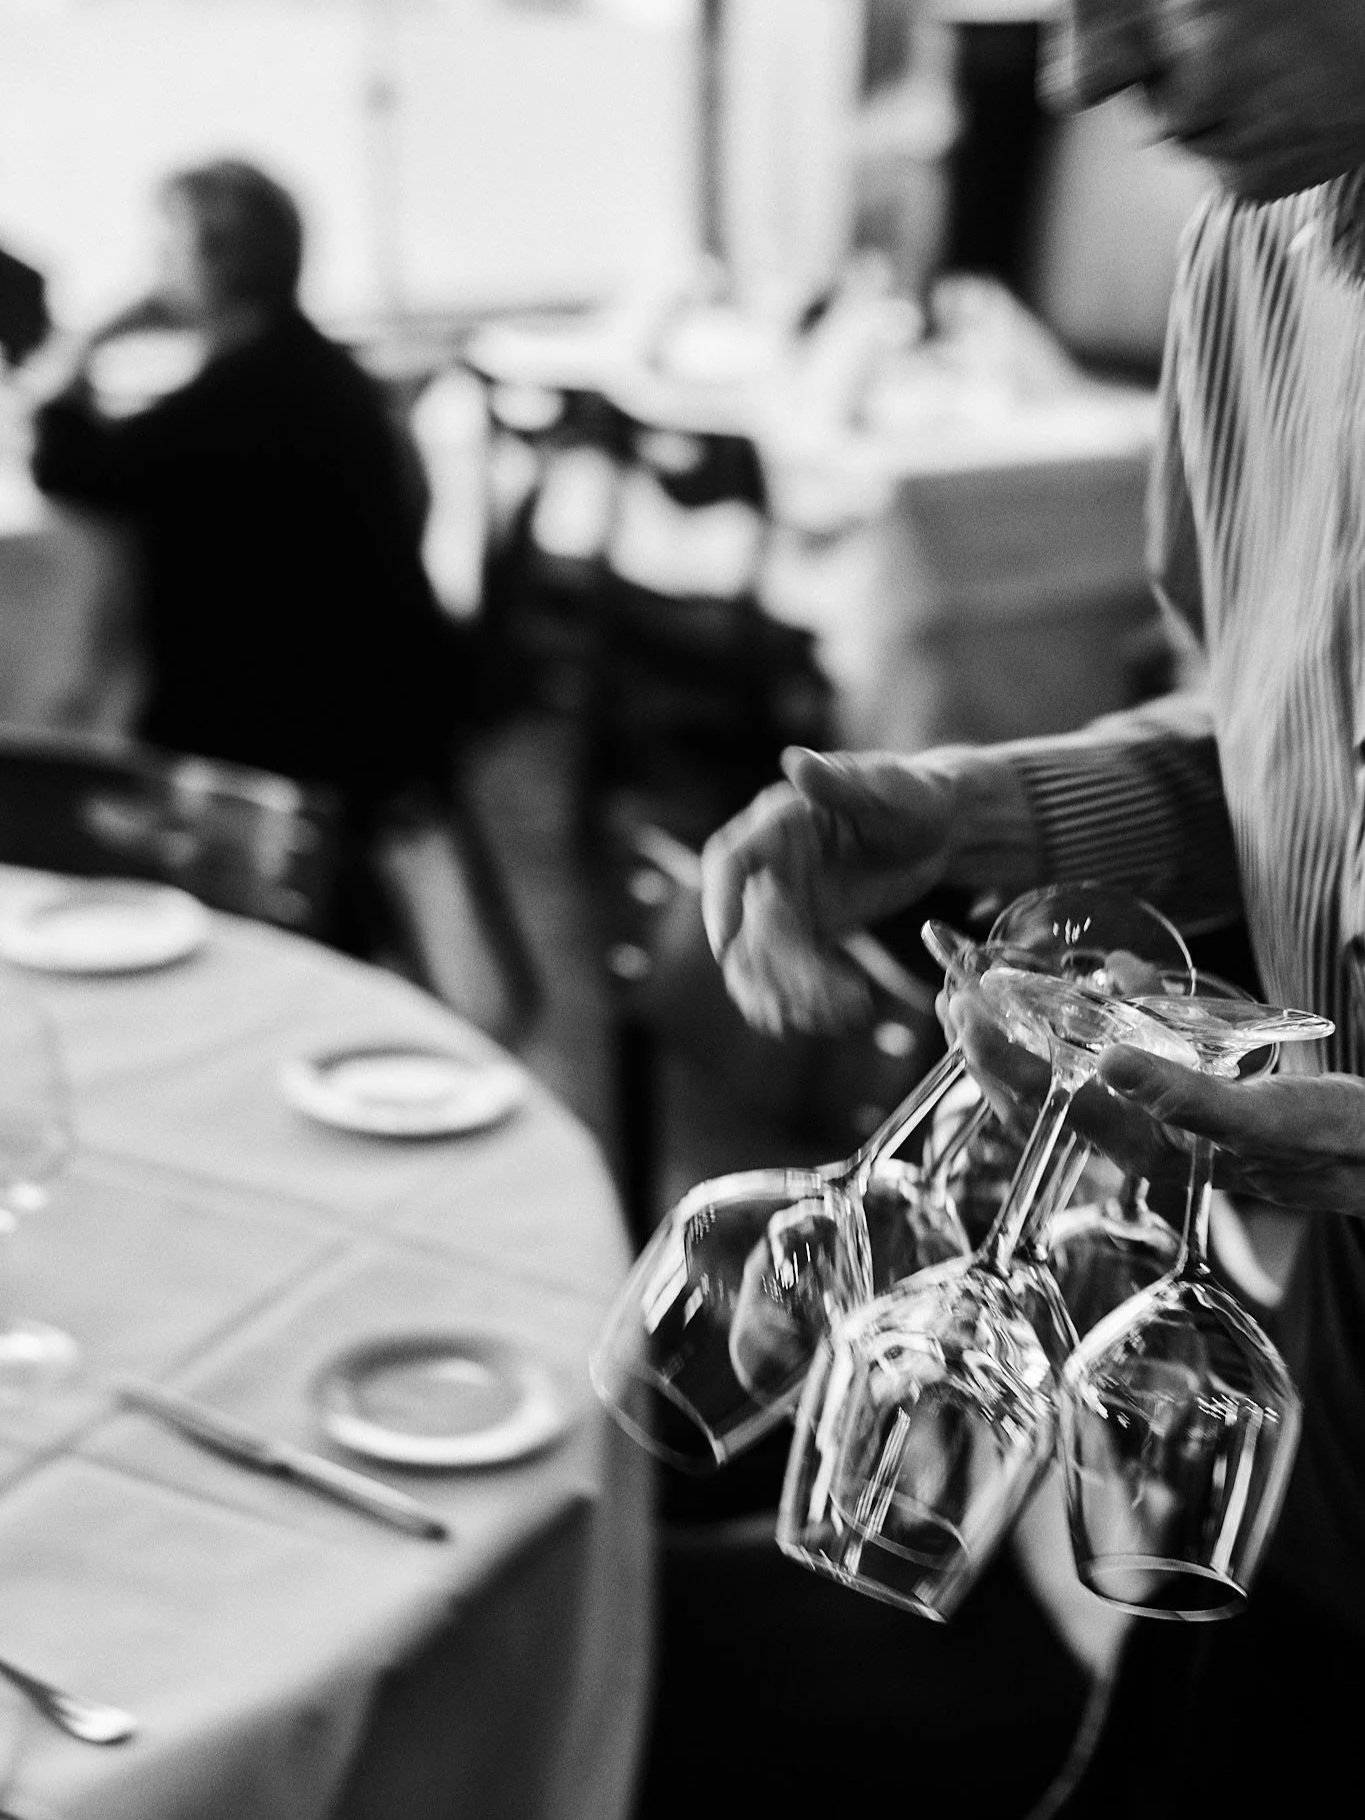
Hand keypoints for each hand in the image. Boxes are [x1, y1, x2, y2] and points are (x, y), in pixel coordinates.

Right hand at [699, 744, 1038, 1035]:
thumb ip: (839, 781)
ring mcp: (785, 901)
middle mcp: (770, 864)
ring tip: (843, 1009)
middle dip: (779, 967)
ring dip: (794, 992)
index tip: (726, 945)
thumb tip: (793, 759)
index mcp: (778, 823)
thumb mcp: (886, 788)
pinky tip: (840, 1013)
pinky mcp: (806, 930)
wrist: (939, 829)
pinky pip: (790, 973)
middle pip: (750, 926)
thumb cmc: (913, 796)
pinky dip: (807, 999)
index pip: (729, 860)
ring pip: (765, 959)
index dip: (720, 903)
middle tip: (824, 996)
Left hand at [944, 984, 1364, 1219]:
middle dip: (990, 1040)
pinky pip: (1122, 1054)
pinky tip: (1113, 979)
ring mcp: (1155, 1116)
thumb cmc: (1326, 1141)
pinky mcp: (1181, 1095)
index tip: (960, 1005)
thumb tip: (1108, 1061)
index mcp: (1142, 1148)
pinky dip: (1104, 1016)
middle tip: (954, 988)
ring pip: (1069, 1071)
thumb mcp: (1260, 1118)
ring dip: (1030, 1027)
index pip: (1041, 1103)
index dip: (992, 1054)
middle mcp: (1136, 1136)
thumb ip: (1185, 1097)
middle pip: (1037, 1090)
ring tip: (992, 984)